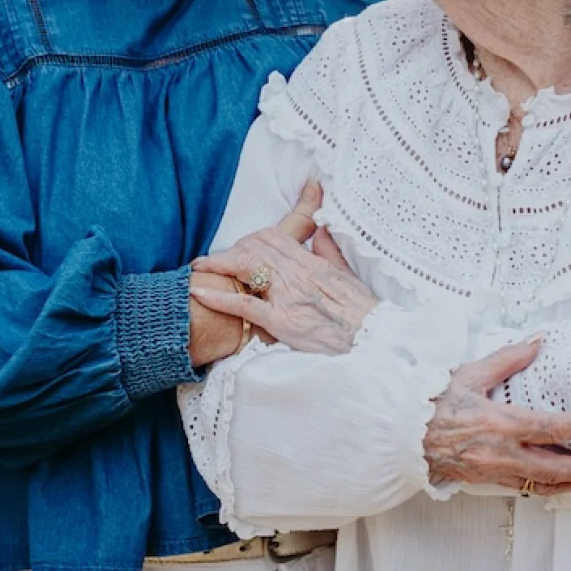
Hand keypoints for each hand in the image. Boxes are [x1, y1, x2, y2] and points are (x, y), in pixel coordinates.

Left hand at [191, 183, 380, 354]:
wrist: (371, 339)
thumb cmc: (362, 312)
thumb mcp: (348, 275)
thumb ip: (330, 250)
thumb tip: (321, 230)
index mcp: (312, 262)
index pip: (274, 237)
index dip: (252, 238)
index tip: (239, 245)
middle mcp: (297, 274)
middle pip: (256, 248)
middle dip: (232, 250)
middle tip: (215, 260)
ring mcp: (288, 297)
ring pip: (247, 268)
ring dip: (219, 265)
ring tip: (199, 268)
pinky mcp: (281, 322)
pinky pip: (245, 305)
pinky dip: (220, 297)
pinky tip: (201, 292)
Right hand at [423, 337, 570, 495]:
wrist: (406, 435)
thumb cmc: (436, 403)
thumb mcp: (471, 373)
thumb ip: (508, 359)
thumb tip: (537, 342)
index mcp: (498, 422)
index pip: (550, 429)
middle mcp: (501, 452)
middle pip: (555, 467)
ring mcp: (495, 471)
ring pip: (543, 484)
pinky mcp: (489, 481)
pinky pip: (526, 490)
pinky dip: (549, 488)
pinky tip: (562, 483)